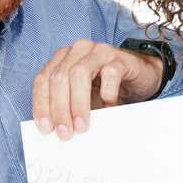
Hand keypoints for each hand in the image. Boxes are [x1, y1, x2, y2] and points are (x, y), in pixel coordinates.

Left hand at [32, 39, 165, 138]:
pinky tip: (108, 107)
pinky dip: (107, 94)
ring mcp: (99, 51)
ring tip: (81, 125)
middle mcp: (78, 50)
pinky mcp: (120, 58)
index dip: (41, 104)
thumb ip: (68, 105)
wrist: (141, 76)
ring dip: (78, 103)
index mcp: (63, 58)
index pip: (43, 79)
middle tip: (65, 131)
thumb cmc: (108, 86)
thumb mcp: (84, 97)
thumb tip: (57, 128)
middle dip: (59, 108)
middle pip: (59, 77)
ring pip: (79, 73)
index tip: (45, 127)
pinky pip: (110, 73)